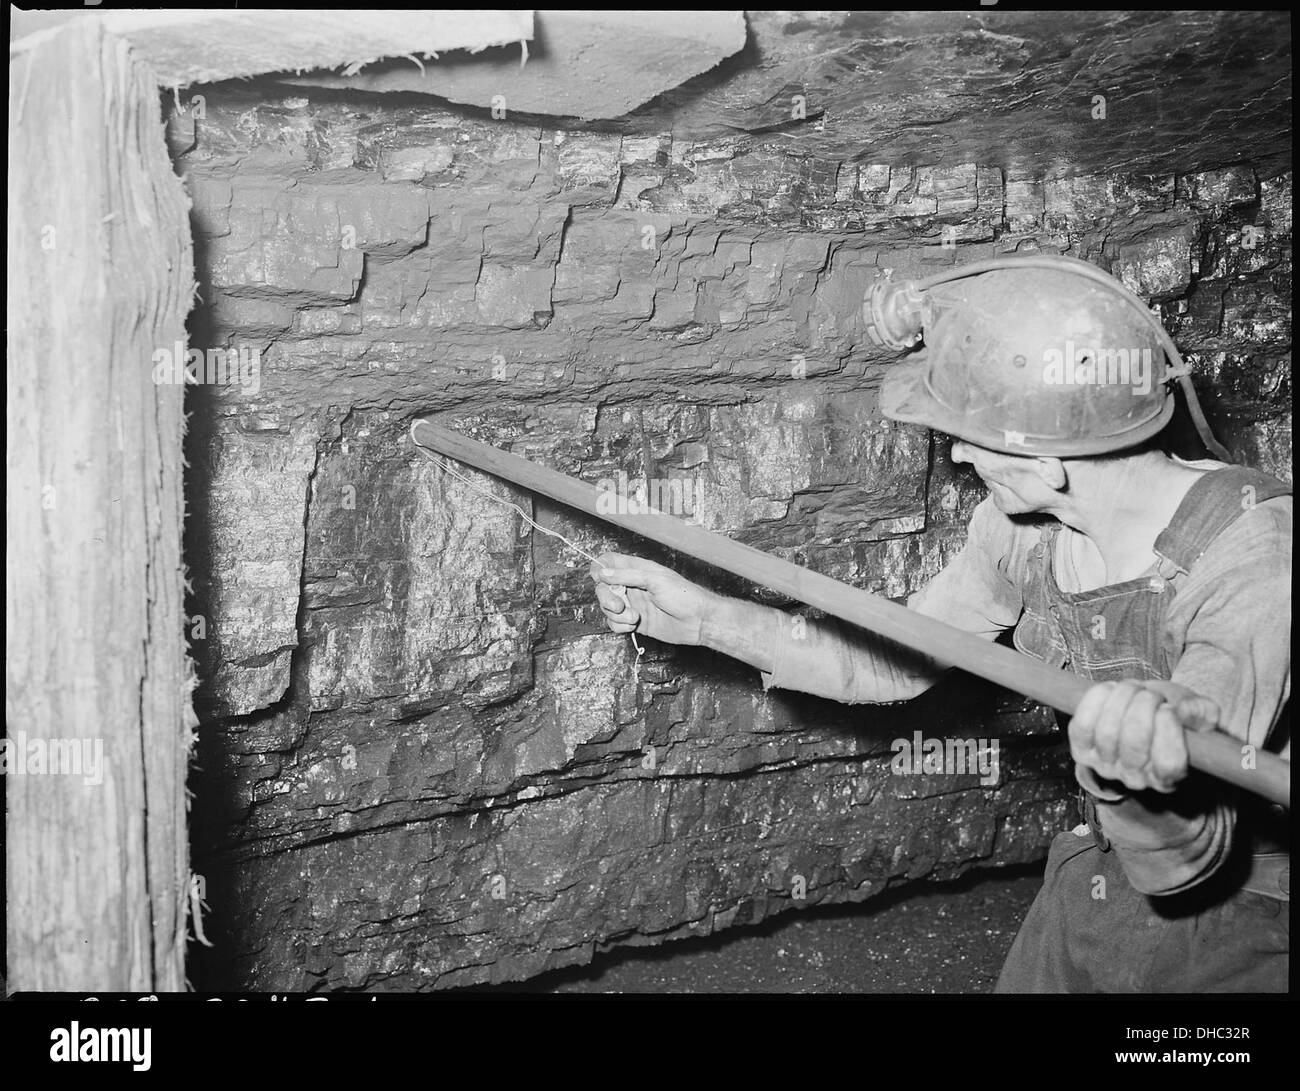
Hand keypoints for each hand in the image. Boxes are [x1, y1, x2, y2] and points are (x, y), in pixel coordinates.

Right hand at [589, 552, 715, 645]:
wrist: (699, 622)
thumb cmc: (684, 595)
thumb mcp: (655, 580)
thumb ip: (627, 576)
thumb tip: (602, 573)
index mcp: (637, 569)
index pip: (608, 562)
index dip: (599, 568)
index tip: (600, 579)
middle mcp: (631, 585)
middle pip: (603, 587)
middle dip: (606, 598)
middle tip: (619, 606)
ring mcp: (632, 604)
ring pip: (607, 608)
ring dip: (616, 615)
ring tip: (634, 618)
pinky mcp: (634, 622)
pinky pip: (615, 623)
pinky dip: (619, 626)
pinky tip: (634, 625)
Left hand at [1069, 679, 1219, 793]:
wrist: (1143, 717)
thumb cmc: (1174, 718)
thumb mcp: (1199, 714)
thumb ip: (1202, 714)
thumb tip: (1182, 712)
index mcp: (1169, 778)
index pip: (1169, 763)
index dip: (1169, 730)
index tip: (1170, 709)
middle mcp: (1135, 778)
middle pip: (1135, 741)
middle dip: (1145, 705)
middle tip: (1152, 694)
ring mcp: (1105, 766)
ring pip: (1107, 730)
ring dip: (1122, 698)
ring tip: (1135, 689)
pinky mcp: (1081, 750)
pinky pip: (1082, 724)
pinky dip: (1096, 700)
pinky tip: (1111, 689)